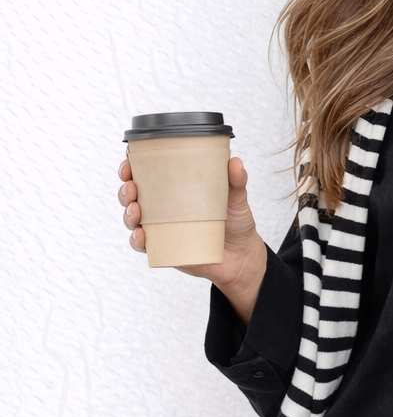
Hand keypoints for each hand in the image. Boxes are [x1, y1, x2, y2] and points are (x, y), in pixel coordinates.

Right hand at [117, 154, 267, 323]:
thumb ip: (237, 180)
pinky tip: (141, 235)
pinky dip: (137, 240)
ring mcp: (161, 227)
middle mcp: (163, 206)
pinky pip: (143, 244)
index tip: (130, 159)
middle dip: (126, 188)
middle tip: (132, 185)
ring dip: (128, 212)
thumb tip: (235, 162)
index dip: (133, 164)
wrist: (242, 256)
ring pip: (133, 218)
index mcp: (175, 188)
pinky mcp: (164, 247)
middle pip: (133, 193)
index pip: (147, 172)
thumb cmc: (236, 222)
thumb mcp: (237, 198)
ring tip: (136, 210)